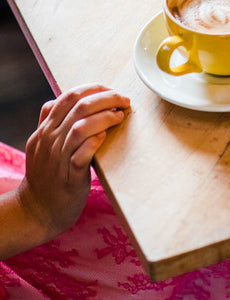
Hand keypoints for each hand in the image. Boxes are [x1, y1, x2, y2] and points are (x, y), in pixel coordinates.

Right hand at [17, 85, 129, 242]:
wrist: (37, 211)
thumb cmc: (47, 175)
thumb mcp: (43, 144)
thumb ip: (52, 122)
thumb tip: (65, 99)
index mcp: (45, 129)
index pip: (68, 96)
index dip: (93, 89)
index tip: (110, 90)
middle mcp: (50, 140)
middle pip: (78, 107)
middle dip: (106, 98)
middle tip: (123, 99)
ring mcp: (58, 159)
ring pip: (80, 127)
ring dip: (104, 117)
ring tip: (120, 115)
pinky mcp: (69, 177)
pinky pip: (81, 155)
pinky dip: (95, 141)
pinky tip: (106, 135)